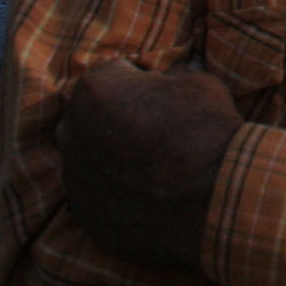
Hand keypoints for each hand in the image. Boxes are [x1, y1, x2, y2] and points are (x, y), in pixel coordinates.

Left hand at [57, 61, 242, 273]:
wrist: (214, 200)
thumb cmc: (206, 132)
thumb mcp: (199, 82)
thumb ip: (173, 76)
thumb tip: (172, 78)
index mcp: (95, 89)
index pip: (115, 73)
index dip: (144, 81)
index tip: (165, 95)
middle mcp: (72, 130)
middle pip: (92, 113)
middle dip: (117, 116)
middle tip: (156, 128)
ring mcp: (73, 176)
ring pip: (90, 155)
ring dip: (113, 154)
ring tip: (153, 164)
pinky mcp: (83, 213)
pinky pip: (96, 192)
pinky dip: (116, 189)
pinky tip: (149, 192)